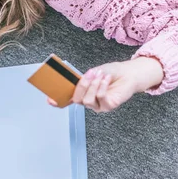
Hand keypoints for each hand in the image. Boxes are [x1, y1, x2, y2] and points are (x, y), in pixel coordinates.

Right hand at [47, 57, 163, 112]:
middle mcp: (88, 101)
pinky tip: (106, 79)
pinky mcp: (108, 106)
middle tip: (90, 74)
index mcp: (82, 93)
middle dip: (82, 85)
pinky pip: (100, 99)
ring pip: (87, 100)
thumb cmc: (110, 72)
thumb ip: (82, 79)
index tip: (49, 99)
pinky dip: (102, 86)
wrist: (128, 73)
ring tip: (100, 74)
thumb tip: (74, 80)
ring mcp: (98, 105)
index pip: (66, 100)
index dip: (57, 101)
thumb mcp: (93, 72)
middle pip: (76, 99)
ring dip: (93, 84)